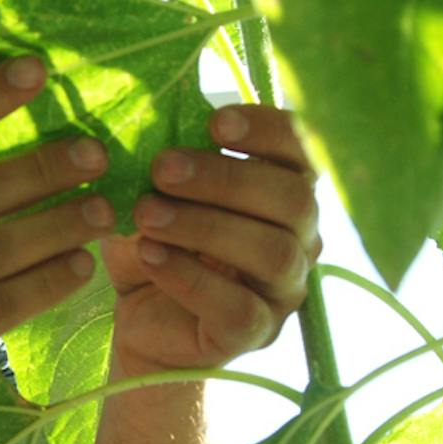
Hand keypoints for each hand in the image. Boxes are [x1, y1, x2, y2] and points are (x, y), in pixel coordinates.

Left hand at [101, 105, 320, 373]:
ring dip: (205, 226)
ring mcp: (282, 290)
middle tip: (162, 168)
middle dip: (226, 178)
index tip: (215, 120)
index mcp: (282, 192)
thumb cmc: (154, 241)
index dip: (269, 131)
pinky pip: (238, 307)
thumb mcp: (152, 192)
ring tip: (146, 213)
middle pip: (294, 201)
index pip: (304, 152)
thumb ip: (162, 158)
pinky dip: (190, 277)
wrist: (138, 318)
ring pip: (272, 253)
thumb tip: (143, 110)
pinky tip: (150, 255)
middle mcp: (299, 239)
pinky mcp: (253, 333)